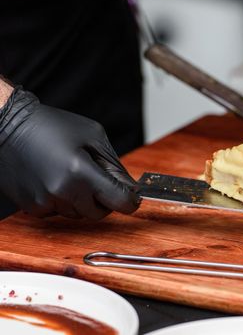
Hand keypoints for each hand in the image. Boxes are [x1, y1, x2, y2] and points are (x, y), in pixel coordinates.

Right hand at [0, 87, 140, 218]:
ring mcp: (45, 202)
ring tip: (71, 173)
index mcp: (81, 172)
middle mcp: (62, 192)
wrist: (6, 127)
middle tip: (98, 179)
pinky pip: (60, 212)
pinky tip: (55, 179)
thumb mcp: (93, 136)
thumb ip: (114, 166)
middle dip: (105, 200)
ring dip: (83, 200)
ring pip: (80, 214)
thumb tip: (131, 188)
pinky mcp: (33, 208)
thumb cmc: (50, 126)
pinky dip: (64, 201)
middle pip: (100, 213)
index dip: (130, 201)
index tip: (132, 197)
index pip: (119, 202)